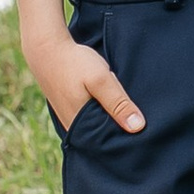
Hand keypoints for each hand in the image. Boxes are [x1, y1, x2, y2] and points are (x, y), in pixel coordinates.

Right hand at [25, 32, 143, 134]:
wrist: (47, 49)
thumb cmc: (75, 64)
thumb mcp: (101, 80)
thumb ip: (118, 103)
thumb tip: (138, 127)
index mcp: (81, 126)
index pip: (109, 143)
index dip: (127, 139)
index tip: (145, 134)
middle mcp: (74, 128)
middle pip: (104, 137)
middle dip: (121, 131)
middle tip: (142, 123)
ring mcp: (70, 119)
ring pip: (97, 127)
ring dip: (112, 121)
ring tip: (131, 114)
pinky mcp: (70, 110)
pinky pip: (90, 119)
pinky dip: (102, 114)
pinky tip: (113, 106)